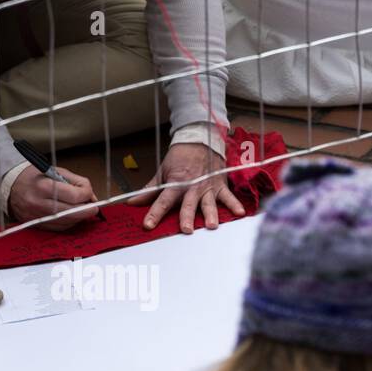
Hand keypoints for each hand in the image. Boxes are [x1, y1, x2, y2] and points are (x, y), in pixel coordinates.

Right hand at [8, 166, 98, 230]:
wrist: (10, 185)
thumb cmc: (34, 176)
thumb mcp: (55, 171)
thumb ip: (76, 182)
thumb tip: (92, 196)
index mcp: (43, 187)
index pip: (74, 196)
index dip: (87, 194)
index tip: (89, 193)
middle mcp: (39, 204)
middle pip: (73, 212)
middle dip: (87, 209)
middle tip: (93, 206)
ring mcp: (37, 217)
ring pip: (68, 222)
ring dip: (80, 216)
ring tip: (81, 208)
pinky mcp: (37, 225)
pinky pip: (60, 228)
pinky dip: (70, 222)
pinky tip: (71, 215)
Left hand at [129, 142, 245, 233]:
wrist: (199, 140)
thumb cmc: (180, 159)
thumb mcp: (162, 173)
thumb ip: (149, 190)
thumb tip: (131, 202)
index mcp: (176, 184)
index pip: (162, 200)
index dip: (154, 213)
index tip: (148, 225)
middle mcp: (192, 188)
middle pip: (188, 204)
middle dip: (187, 216)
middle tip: (186, 229)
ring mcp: (207, 187)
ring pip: (208, 203)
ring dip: (211, 214)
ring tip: (212, 225)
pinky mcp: (220, 185)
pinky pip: (228, 196)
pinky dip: (234, 204)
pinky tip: (240, 213)